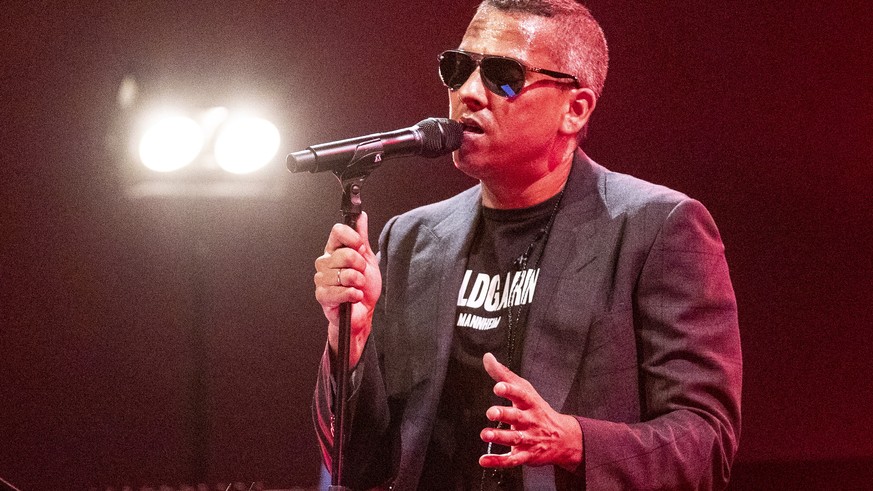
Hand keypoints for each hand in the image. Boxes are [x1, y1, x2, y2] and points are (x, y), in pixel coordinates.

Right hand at [314, 212, 381, 367]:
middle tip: (362, 274)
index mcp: (334, 250)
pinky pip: (340, 291)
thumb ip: (362, 237)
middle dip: (360, 266)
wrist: (364, 312)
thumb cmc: (364, 286)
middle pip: (344, 254)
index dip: (352, 238)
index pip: (337, 232)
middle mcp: (325, 262)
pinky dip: (353, 294)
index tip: (361, 247)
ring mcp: (322, 279)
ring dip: (358, 282)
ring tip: (359, 287)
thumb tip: (361, 216)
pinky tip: (355, 297)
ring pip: (343, 274)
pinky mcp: (322, 296)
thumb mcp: (367, 259)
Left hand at [479, 352, 582, 470]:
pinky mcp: (526, 455)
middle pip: (517, 417)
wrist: (563, 438)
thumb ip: (504, 374)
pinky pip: (512, 460)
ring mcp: (529, 439)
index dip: (510, 390)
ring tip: (485, 434)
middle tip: (491, 412)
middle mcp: (529, 421)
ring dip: (499, 437)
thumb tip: (487, 357)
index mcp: (529, 403)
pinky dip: (497, 461)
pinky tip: (483, 460)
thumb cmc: (538, 410)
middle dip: (504, 415)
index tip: (499, 386)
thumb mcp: (525, 389)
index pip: (521, 395)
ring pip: (514, 439)